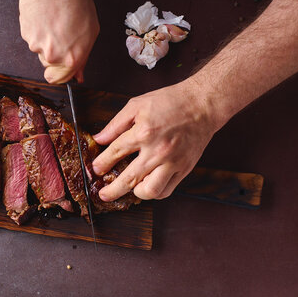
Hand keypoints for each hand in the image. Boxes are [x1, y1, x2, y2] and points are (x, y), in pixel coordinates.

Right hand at [18, 0, 98, 83]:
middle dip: (55, 53)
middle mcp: (52, 56)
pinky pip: (32, 38)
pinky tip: (45, 17)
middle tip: (62, 34)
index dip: (61, 75)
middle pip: (50, 65)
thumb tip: (78, 75)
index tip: (62, 69)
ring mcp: (36, 46)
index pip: (60, 80)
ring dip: (46, 40)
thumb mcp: (90, 31)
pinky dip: (37, 30)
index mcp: (71, 58)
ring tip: (54, 21)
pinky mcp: (26, 34)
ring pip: (40, 51)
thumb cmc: (74, 1)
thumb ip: (83, 56)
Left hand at [92, 80, 218, 200]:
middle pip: (129, 179)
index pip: (115, 153)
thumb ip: (116, 124)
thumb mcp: (137, 105)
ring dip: (136, 193)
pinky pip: (166, 190)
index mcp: (143, 133)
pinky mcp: (184, 169)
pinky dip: (154, 192)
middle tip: (103, 194)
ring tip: (130, 189)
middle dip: (112, 190)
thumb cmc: (170, 102)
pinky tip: (147, 185)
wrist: (202, 105)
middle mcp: (157, 150)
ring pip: (150, 190)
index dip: (102, 164)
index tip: (96, 169)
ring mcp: (172, 162)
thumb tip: (99, 138)